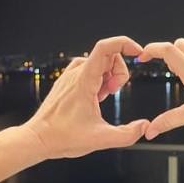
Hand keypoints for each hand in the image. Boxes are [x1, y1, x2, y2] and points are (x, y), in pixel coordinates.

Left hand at [27, 36, 148, 158]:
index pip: (105, 48)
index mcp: (84, 81)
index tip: (137, 53)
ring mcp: (69, 76)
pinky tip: (95, 97)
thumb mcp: (100, 139)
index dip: (124, 44)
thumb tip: (145, 126)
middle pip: (107, 56)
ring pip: (98, 62)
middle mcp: (75, 73)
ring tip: (103, 97)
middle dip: (119, 72)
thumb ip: (127, 134)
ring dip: (109, 76)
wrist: (38, 139)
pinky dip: (98, 78)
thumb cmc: (63, 137)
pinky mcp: (66, 81)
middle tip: (114, 92)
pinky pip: (88, 69)